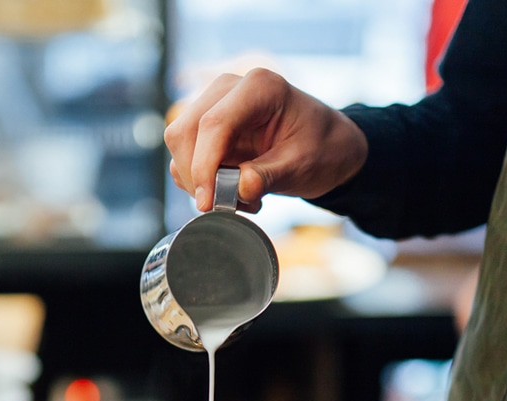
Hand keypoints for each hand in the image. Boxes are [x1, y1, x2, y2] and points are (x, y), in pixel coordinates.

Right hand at [164, 68, 368, 212]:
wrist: (327, 145)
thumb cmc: (321, 148)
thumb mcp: (302, 166)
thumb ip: (269, 176)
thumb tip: (238, 189)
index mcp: (260, 87)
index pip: (214, 124)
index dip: (204, 166)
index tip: (208, 202)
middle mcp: (230, 88)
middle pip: (185, 132)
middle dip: (197, 176)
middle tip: (226, 205)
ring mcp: (214, 104)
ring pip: (180, 144)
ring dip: (199, 181)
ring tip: (239, 197)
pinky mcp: (206, 124)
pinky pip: (186, 155)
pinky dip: (201, 179)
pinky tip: (231, 188)